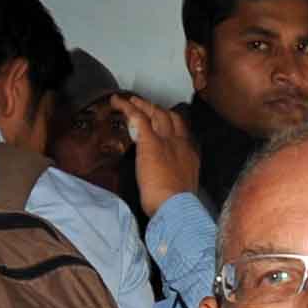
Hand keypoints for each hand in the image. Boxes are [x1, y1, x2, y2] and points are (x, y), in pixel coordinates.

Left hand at [119, 93, 201, 216]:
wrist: (176, 206)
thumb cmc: (177, 205)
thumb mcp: (180, 189)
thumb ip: (174, 179)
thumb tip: (167, 184)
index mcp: (189, 154)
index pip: (182, 132)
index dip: (172, 125)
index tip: (163, 124)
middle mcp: (180, 142)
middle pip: (170, 118)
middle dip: (158, 110)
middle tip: (145, 106)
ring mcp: (165, 140)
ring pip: (155, 113)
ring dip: (143, 105)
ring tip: (131, 101)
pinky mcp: (149, 142)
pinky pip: (138, 117)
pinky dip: (127, 107)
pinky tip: (118, 102)